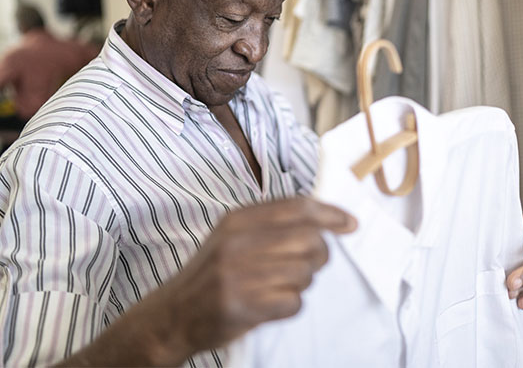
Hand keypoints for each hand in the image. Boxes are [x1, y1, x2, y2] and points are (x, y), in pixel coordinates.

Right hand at [168, 198, 356, 356]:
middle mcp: (237, 242)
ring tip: (279, 287)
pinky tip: (272, 304)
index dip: (330, 214)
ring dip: (301, 284)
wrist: (172, 316)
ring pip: (304, 273)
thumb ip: (273, 224)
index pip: (298, 208)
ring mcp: (237, 274)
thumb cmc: (213, 274)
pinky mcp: (240, 305)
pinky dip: (290, 306)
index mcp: (238, 219)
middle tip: (306, 266)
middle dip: (318, 256)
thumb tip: (325, 220)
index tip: (350, 224)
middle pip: (309, 240)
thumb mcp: (233, 236)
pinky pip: (292, 302)